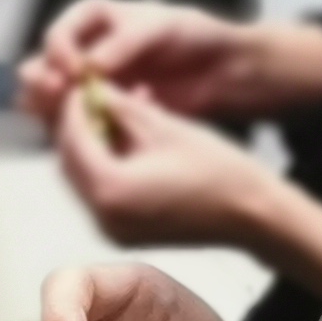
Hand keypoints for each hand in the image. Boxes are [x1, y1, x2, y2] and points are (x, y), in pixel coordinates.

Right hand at [17, 0, 321, 122]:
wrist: (221, 72)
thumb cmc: (196, 37)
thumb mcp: (162, 28)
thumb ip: (125, 44)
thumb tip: (88, 65)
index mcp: (95, 18)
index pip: (59, 33)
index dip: (60, 52)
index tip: (74, 71)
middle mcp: (86, 49)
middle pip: (43, 66)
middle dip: (44, 82)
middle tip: (57, 98)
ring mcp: (90, 83)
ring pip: (51, 97)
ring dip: (50, 108)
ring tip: (64, 118)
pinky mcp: (101, 111)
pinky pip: (73, 121)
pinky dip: (71, 128)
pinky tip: (85, 132)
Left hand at [55, 79, 287, 254]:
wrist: (252, 215)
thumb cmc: (218, 172)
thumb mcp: (164, 128)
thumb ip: (122, 107)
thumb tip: (94, 89)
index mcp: (111, 190)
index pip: (72, 140)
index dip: (73, 108)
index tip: (81, 86)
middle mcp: (104, 218)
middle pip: (69, 163)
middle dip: (77, 128)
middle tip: (89, 100)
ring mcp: (112, 230)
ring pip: (82, 179)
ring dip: (89, 147)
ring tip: (107, 118)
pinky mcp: (123, 234)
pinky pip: (100, 195)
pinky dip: (104, 168)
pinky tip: (120, 143)